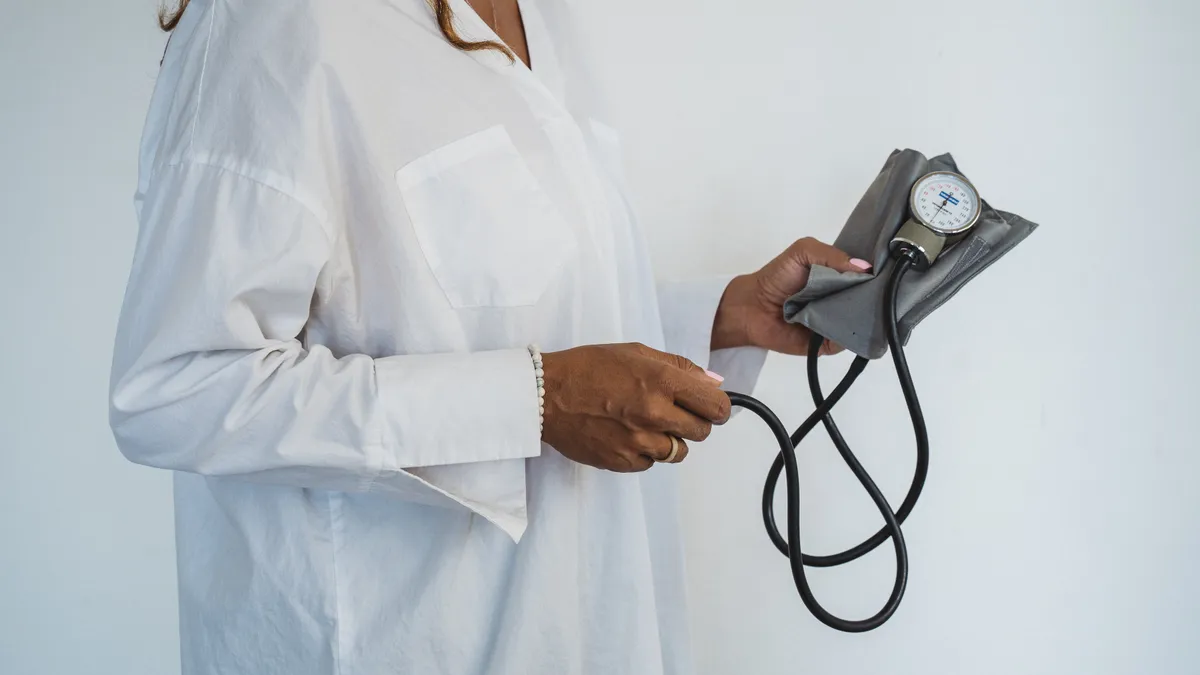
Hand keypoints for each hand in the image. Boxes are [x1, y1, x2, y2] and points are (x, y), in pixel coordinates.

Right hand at [540, 343, 729, 471]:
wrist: (546, 395)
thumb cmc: (589, 368)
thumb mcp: (636, 352)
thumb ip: (679, 367)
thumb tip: (715, 382)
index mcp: (661, 381)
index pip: (716, 405)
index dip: (717, 406)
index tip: (710, 406)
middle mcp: (654, 413)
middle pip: (703, 431)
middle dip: (694, 421)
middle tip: (673, 412)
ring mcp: (638, 441)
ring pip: (679, 452)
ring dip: (670, 439)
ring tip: (645, 423)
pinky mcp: (623, 461)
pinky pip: (651, 463)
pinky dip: (645, 452)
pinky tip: (627, 433)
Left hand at [711, 237, 870, 354]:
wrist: (752, 307)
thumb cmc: (777, 277)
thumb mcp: (803, 251)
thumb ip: (831, 254)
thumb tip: (865, 267)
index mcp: (841, 277)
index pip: (870, 277)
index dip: (880, 274)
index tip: (891, 272)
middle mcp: (844, 300)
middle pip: (872, 300)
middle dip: (878, 295)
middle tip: (886, 291)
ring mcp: (838, 322)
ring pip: (864, 322)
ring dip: (867, 315)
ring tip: (872, 306)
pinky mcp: (830, 343)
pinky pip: (848, 341)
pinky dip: (851, 333)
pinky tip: (852, 323)